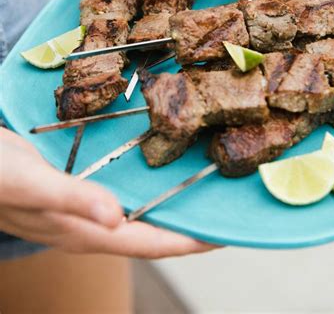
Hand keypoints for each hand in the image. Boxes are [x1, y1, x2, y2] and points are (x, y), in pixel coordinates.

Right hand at [0, 128, 216, 257]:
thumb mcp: (31, 183)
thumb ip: (72, 199)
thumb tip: (118, 219)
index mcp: (85, 232)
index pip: (151, 243)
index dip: (190, 242)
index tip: (226, 234)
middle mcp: (91, 224)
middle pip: (152, 232)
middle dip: (189, 225)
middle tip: (227, 206)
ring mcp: (85, 208)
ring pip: (140, 212)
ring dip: (172, 204)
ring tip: (204, 188)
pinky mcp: (79, 188)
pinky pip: (125, 193)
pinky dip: (149, 185)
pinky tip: (160, 167)